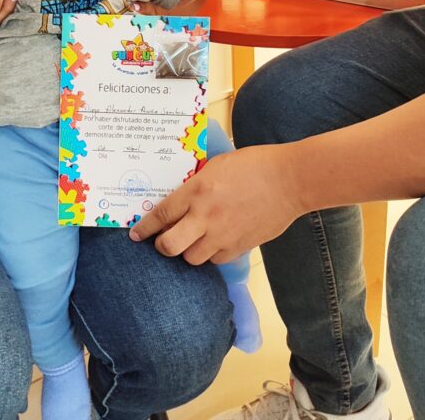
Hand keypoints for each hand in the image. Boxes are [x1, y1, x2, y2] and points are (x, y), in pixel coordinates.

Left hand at [129, 145, 299, 263]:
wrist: (289, 180)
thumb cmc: (254, 164)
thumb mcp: (217, 165)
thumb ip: (197, 185)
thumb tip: (182, 200)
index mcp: (197, 191)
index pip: (161, 215)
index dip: (145, 228)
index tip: (136, 235)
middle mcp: (206, 216)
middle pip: (170, 246)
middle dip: (162, 246)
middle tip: (164, 240)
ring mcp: (223, 235)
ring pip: (192, 258)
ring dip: (189, 250)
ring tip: (195, 239)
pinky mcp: (240, 247)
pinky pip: (216, 260)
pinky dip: (212, 254)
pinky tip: (217, 241)